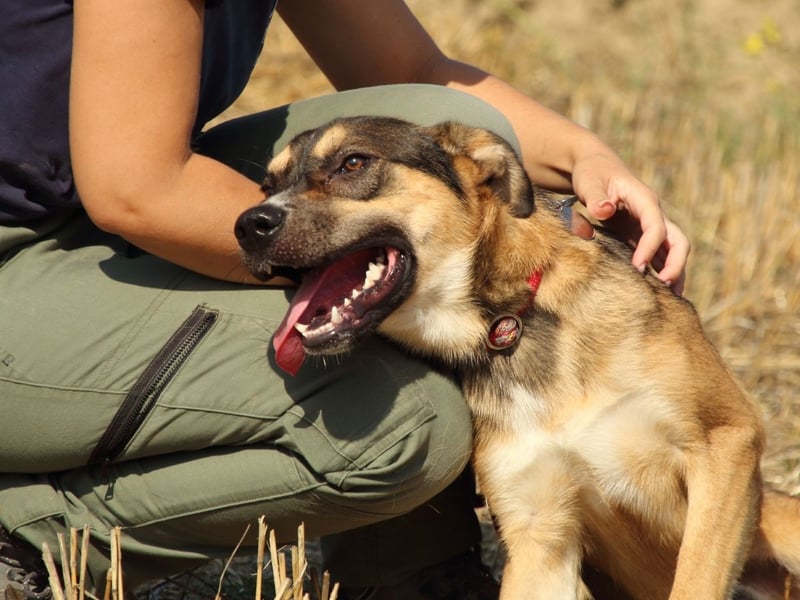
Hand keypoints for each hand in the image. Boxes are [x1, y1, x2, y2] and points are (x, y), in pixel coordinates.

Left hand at [571, 153, 688, 294]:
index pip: (656, 225)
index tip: (637, 267)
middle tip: (665, 287)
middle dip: (676, 263)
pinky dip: (661, 270)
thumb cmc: (591, 173)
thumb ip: (595, 196)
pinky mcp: (641, 234)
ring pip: (673, 250)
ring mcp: (650, 225)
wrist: (595, 167)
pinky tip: (658, 291)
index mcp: (643, 199)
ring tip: (672, 300)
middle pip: (678, 239)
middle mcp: (653, 213)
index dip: (650, 247)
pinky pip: (658, 254)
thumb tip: (604, 210)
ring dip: (675, 272)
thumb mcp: (590, 180)